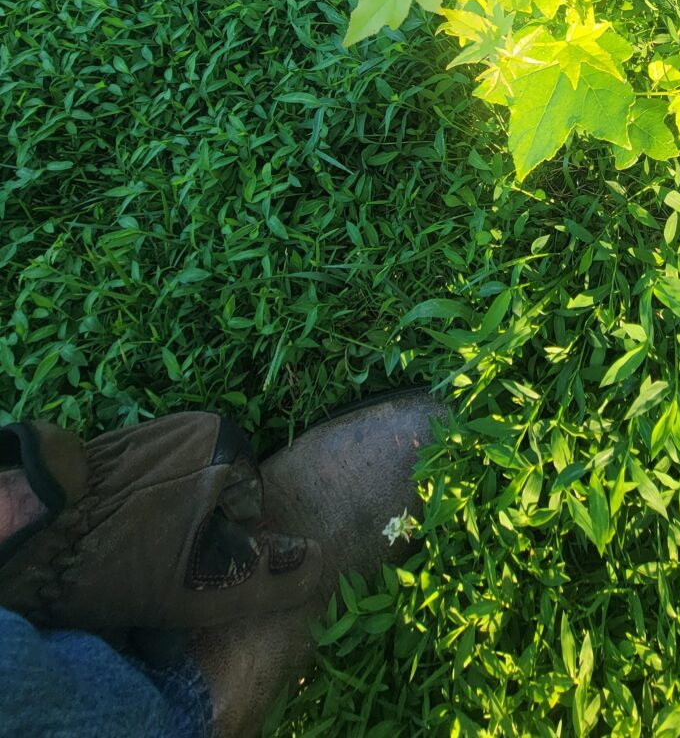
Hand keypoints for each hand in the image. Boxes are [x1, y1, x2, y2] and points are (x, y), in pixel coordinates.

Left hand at [0, 413, 321, 634]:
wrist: (30, 528)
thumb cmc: (121, 555)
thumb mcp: (204, 585)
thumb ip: (268, 575)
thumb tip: (320, 561)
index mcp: (225, 440)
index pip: (250, 510)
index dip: (225, 555)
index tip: (188, 574)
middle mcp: (194, 423)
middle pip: (215, 500)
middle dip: (195, 541)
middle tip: (159, 574)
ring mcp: (151, 431)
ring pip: (181, 497)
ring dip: (165, 531)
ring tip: (129, 561)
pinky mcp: (114, 447)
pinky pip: (146, 489)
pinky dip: (135, 517)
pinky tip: (110, 544)